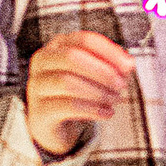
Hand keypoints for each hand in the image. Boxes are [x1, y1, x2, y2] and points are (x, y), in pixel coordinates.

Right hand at [26, 29, 137, 154]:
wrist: (55, 125)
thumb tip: (128, 64)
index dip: (108, 51)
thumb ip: (111, 66)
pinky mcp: (39, 111)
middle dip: (102, 71)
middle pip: (71, 57)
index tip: (129, 66)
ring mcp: (37, 86)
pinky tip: (107, 113)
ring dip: (98, 92)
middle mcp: (42, 62)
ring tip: (115, 100)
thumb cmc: (77, 93)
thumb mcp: (93, 75)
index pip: (84, 40)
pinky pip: (67, 106)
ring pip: (68, 82)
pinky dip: (93, 110)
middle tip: (122, 85)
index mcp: (57, 46)